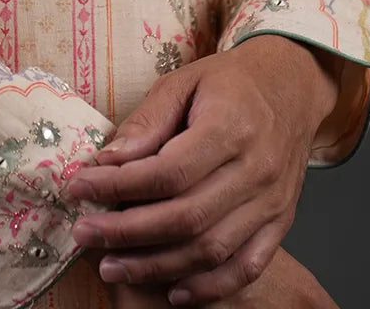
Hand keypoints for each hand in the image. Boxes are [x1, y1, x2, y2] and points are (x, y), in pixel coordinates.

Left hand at [67, 36, 338, 305]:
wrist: (290, 85)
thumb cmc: (230, 82)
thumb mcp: (182, 82)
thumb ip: (146, 122)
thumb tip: (107, 160)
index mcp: (229, 127)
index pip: (167, 172)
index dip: (119, 187)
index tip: (79, 188)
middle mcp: (256, 170)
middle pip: (186, 217)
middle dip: (127, 233)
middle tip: (84, 234)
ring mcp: (272, 202)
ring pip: (211, 249)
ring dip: (157, 266)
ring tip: (111, 266)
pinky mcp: (280, 222)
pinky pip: (246, 267)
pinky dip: (209, 287)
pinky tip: (172, 291)